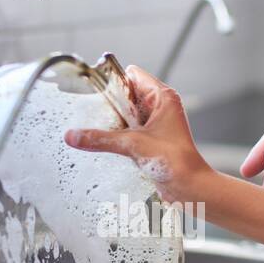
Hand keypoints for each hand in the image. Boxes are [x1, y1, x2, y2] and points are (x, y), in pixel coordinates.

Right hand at [64, 66, 213, 203]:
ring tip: (99, 130)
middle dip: (110, 105)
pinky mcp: (153, 140)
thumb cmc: (176, 161)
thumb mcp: (132, 145)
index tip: (95, 92)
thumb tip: (73, 135)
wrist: (190, 187)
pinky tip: (108, 144)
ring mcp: (157, 124)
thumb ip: (100, 139)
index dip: (114, 81)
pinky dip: (119, 136)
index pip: (132, 75)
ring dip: (114, 123)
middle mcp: (161, 107)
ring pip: (127, 115)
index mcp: (162, 97)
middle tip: (93, 114)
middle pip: (127, 95)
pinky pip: (130, 131)